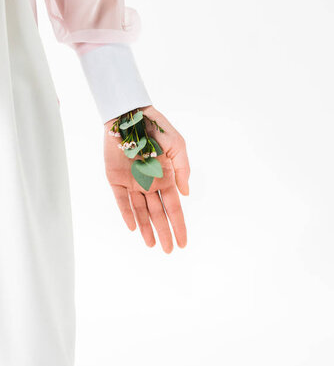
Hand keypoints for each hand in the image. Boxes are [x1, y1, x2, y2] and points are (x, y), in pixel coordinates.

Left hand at [104, 105, 189, 252]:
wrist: (131, 115)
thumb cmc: (158, 128)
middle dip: (164, 233)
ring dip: (146, 228)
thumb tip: (185, 194)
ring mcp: (133, 184)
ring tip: (152, 245)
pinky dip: (127, 214)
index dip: (179, 225)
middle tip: (170, 250)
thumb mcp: (178, 146)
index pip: (174, 208)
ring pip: (140, 212)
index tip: (183, 242)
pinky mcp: (115, 180)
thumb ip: (183, 170)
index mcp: (166, 178)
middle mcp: (150, 184)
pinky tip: (133, 228)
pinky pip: (121, 201)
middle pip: (158, 214)